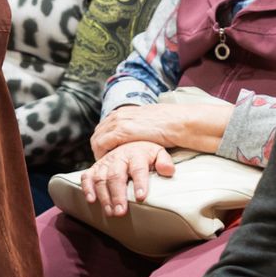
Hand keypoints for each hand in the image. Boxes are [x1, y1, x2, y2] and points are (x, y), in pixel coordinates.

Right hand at [80, 140, 174, 214]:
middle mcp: (118, 158)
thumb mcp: (158, 152)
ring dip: (104, 197)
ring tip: (110, 212)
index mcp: (136, 154)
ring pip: (101, 179)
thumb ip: (164, 160)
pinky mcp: (95, 168)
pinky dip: (87, 188)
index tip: (141, 197)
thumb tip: (168, 171)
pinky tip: (91, 200)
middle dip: (118, 195)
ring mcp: (105, 163)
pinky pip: (87, 177)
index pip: (138, 169)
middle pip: (116, 176)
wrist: (126, 142)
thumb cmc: (144, 153)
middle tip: (121, 211)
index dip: (139, 183)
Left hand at [91, 99, 227, 158]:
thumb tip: (135, 137)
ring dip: (99, 153)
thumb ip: (137, 128)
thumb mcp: (148, 124)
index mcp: (123, 111)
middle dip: (98, 148)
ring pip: (96, 139)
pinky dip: (102, 154)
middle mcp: (118, 115)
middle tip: (104, 161)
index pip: (104, 127)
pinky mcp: (121, 131)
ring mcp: (118, 122)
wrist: (178, 123)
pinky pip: (101, 144)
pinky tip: (109, 162)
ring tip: (106, 164)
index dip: (103, 141)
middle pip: (97, 133)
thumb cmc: (169, 125)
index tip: (107, 153)